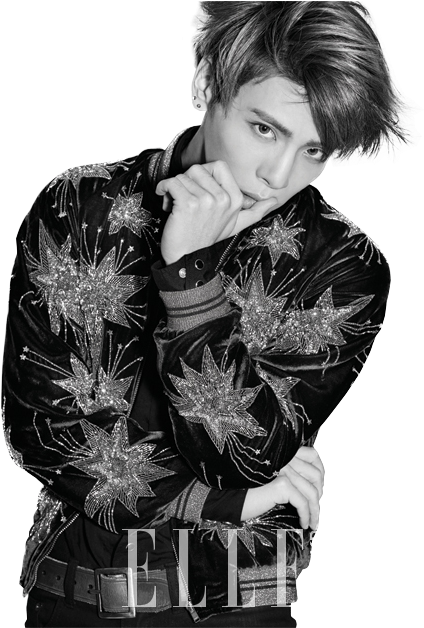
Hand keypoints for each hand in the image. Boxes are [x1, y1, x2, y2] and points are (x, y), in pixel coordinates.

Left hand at [156, 161, 276, 264]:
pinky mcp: (188, 205)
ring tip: (176, 206)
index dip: (203, 174)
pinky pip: (171, 183)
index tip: (198, 189)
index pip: (219, 166)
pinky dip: (163, 190)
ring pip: (182, 177)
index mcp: (235, 200)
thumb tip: (273, 202)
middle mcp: (223, 199)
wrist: (187, 259)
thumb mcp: (235, 225)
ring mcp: (206, 201)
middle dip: (186, 182)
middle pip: (197, 169)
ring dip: (173, 190)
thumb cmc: (206, 239)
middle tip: (185, 199)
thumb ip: (254, 212)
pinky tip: (166, 203)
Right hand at [241, 447, 323, 529]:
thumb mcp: (273, 478)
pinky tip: (303, 523)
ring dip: (315, 511)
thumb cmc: (250, 490)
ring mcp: (284, 470)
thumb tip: (316, 490)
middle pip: (316, 475)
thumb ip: (291, 476)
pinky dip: (306, 515)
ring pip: (312, 492)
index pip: (313, 456)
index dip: (321, 473)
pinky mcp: (281, 484)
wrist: (229, 498)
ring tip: (313, 523)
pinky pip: (303, 502)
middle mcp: (285, 457)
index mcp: (284, 453)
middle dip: (320, 496)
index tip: (320, 491)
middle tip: (316, 511)